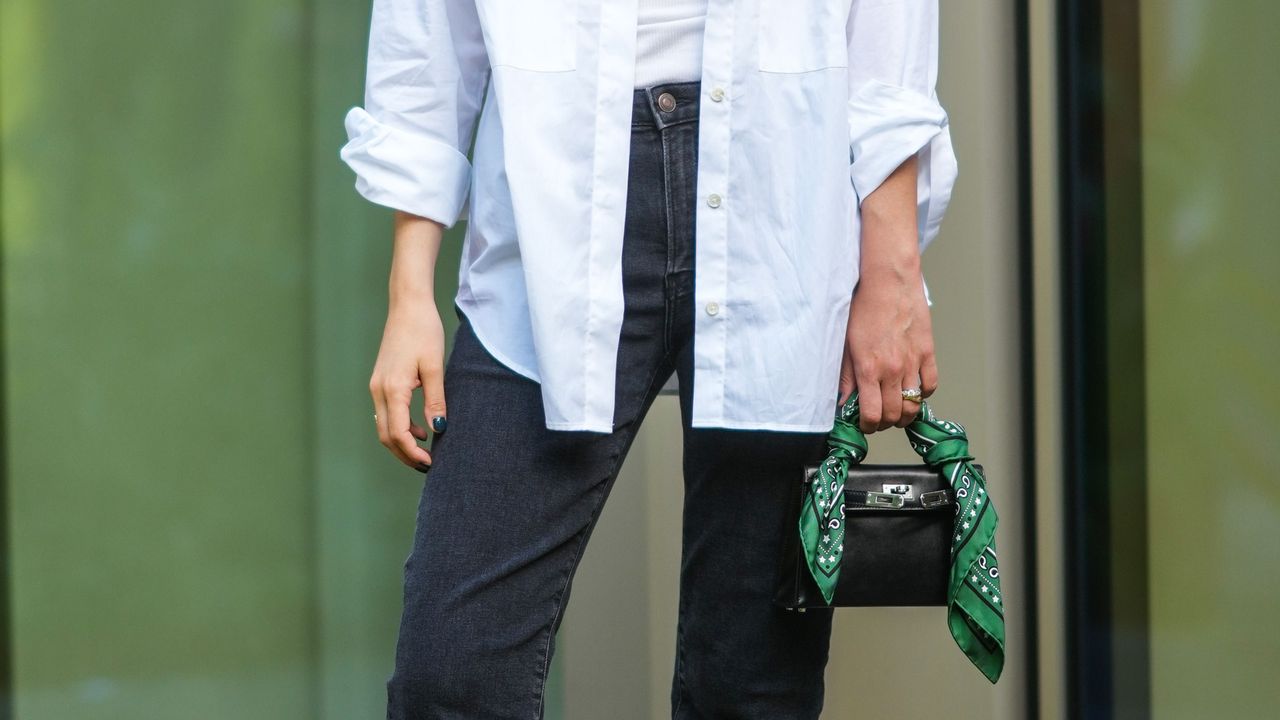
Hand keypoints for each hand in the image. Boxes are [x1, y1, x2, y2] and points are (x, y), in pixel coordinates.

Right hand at [369, 296, 448, 472]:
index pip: (398, 434)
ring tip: (425, 452)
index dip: (412, 453)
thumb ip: (435, 401)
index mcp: (392, 389)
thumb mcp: (435, 367)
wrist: (408, 306)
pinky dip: (400, 427)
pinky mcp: (380, 381)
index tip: (430, 463)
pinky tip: (420, 428)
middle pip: (386, 436)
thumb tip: (439, 430)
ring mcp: (376, 386)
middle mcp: (379, 390)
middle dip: (405, 454)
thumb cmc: (424, 331)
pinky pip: (386, 413)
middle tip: (428, 465)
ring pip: (383, 426)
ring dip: (401, 443)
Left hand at [837, 269, 938, 433]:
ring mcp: (912, 362)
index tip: (864, 424)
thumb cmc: (863, 307)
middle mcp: (892, 369)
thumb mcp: (845, 343)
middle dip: (884, 423)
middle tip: (878, 418)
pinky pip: (930, 384)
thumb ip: (845, 375)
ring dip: (904, 414)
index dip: (868, 426)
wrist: (888, 281)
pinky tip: (912, 390)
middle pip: (893, 415)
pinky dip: (923, 394)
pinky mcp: (927, 352)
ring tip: (896, 410)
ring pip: (913, 404)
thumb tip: (842, 401)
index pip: (872, 414)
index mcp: (868, 369)